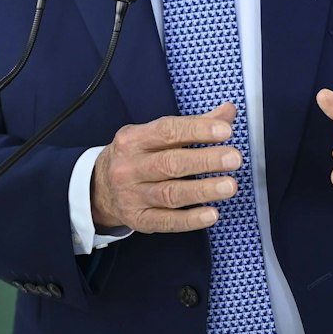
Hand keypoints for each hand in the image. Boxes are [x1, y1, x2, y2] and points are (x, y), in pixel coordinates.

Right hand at [91, 103, 242, 232]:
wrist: (99, 187)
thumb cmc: (135, 157)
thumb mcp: (154, 135)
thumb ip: (193, 125)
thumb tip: (227, 112)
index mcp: (133, 139)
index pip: (167, 131)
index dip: (197, 130)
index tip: (225, 130)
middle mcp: (129, 167)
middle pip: (169, 163)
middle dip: (204, 160)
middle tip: (233, 158)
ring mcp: (132, 195)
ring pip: (170, 193)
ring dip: (202, 190)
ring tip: (229, 186)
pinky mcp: (139, 219)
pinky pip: (166, 221)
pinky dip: (190, 219)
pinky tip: (211, 214)